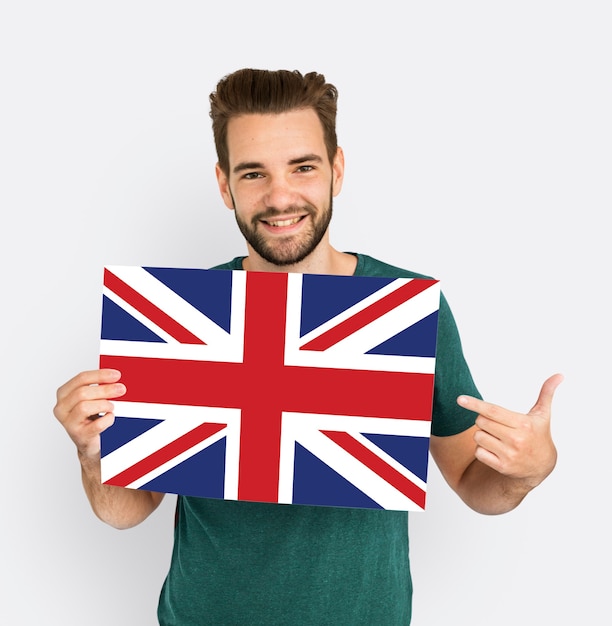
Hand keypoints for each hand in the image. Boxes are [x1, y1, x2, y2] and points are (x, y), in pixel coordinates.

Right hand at [53, 369, 125, 460]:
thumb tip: (115, 378)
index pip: (81, 378)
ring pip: (85, 407)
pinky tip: (109, 417)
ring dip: (103, 405)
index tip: (116, 375)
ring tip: (111, 407)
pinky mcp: (79, 435)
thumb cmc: (90, 417)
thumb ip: (98, 387)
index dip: (100, 375)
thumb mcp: (91, 398)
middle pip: (82, 392)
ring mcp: (68, 423)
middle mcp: (62, 408)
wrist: (88, 442)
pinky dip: (107, 419)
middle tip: (121, 389)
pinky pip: (96, 424)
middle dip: (105, 389)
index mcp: (64, 394)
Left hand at [457, 373, 562, 487]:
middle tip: (497, 425)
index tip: (460, 399)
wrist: (542, 466)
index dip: (475, 404)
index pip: (492, 411)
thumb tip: (559, 375)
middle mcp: (516, 439)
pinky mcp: (502, 466)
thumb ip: (546, 394)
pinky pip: (478, 452)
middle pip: (481, 422)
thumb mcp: (542, 415)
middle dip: (484, 420)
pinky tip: (495, 450)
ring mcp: (509, 454)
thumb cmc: (539, 435)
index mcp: (523, 424)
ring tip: (498, 438)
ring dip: (483, 435)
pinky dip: (482, 450)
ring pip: (478, 437)